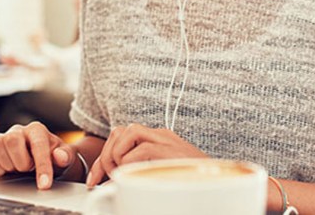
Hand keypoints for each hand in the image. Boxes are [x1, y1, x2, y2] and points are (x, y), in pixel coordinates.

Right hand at [0, 122, 75, 189]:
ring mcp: (4, 139)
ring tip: (19, 168)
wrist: (42, 164)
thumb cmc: (54, 159)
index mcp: (37, 130)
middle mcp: (19, 131)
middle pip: (12, 140)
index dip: (42, 166)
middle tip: (29, 169)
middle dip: (22, 162)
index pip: (38, 145)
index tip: (44, 184)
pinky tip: (7, 170)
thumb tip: (60, 156)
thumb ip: (65, 156)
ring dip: (8, 164)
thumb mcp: (65, 158)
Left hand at [86, 123, 207, 187]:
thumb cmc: (192, 182)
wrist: (219, 183)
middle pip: (120, 131)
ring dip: (115, 157)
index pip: (122, 136)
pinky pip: (139, 150)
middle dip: (104, 156)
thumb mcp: (164, 172)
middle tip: (100, 180)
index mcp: (159, 139)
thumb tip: (119, 182)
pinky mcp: (168, 150)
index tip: (95, 179)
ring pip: (126, 133)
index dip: (104, 156)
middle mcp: (160, 135)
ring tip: (119, 176)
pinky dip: (128, 164)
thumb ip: (144, 169)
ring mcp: (165, 140)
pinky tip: (131, 177)